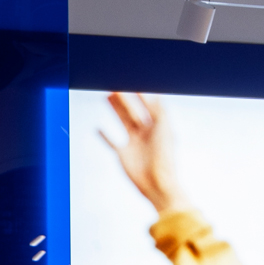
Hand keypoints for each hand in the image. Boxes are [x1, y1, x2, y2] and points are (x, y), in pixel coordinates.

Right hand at [99, 91, 186, 214]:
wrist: (158, 184)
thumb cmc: (165, 157)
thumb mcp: (165, 130)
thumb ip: (160, 111)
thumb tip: (155, 93)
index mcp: (158, 127)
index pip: (148, 106)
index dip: (140, 94)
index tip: (132, 80)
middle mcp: (146, 133)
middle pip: (132, 111)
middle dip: (124, 99)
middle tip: (114, 85)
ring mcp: (134, 143)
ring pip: (122, 121)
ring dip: (114, 109)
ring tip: (106, 96)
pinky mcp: (123, 154)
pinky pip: (112, 142)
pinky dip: (104, 135)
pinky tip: (98, 127)